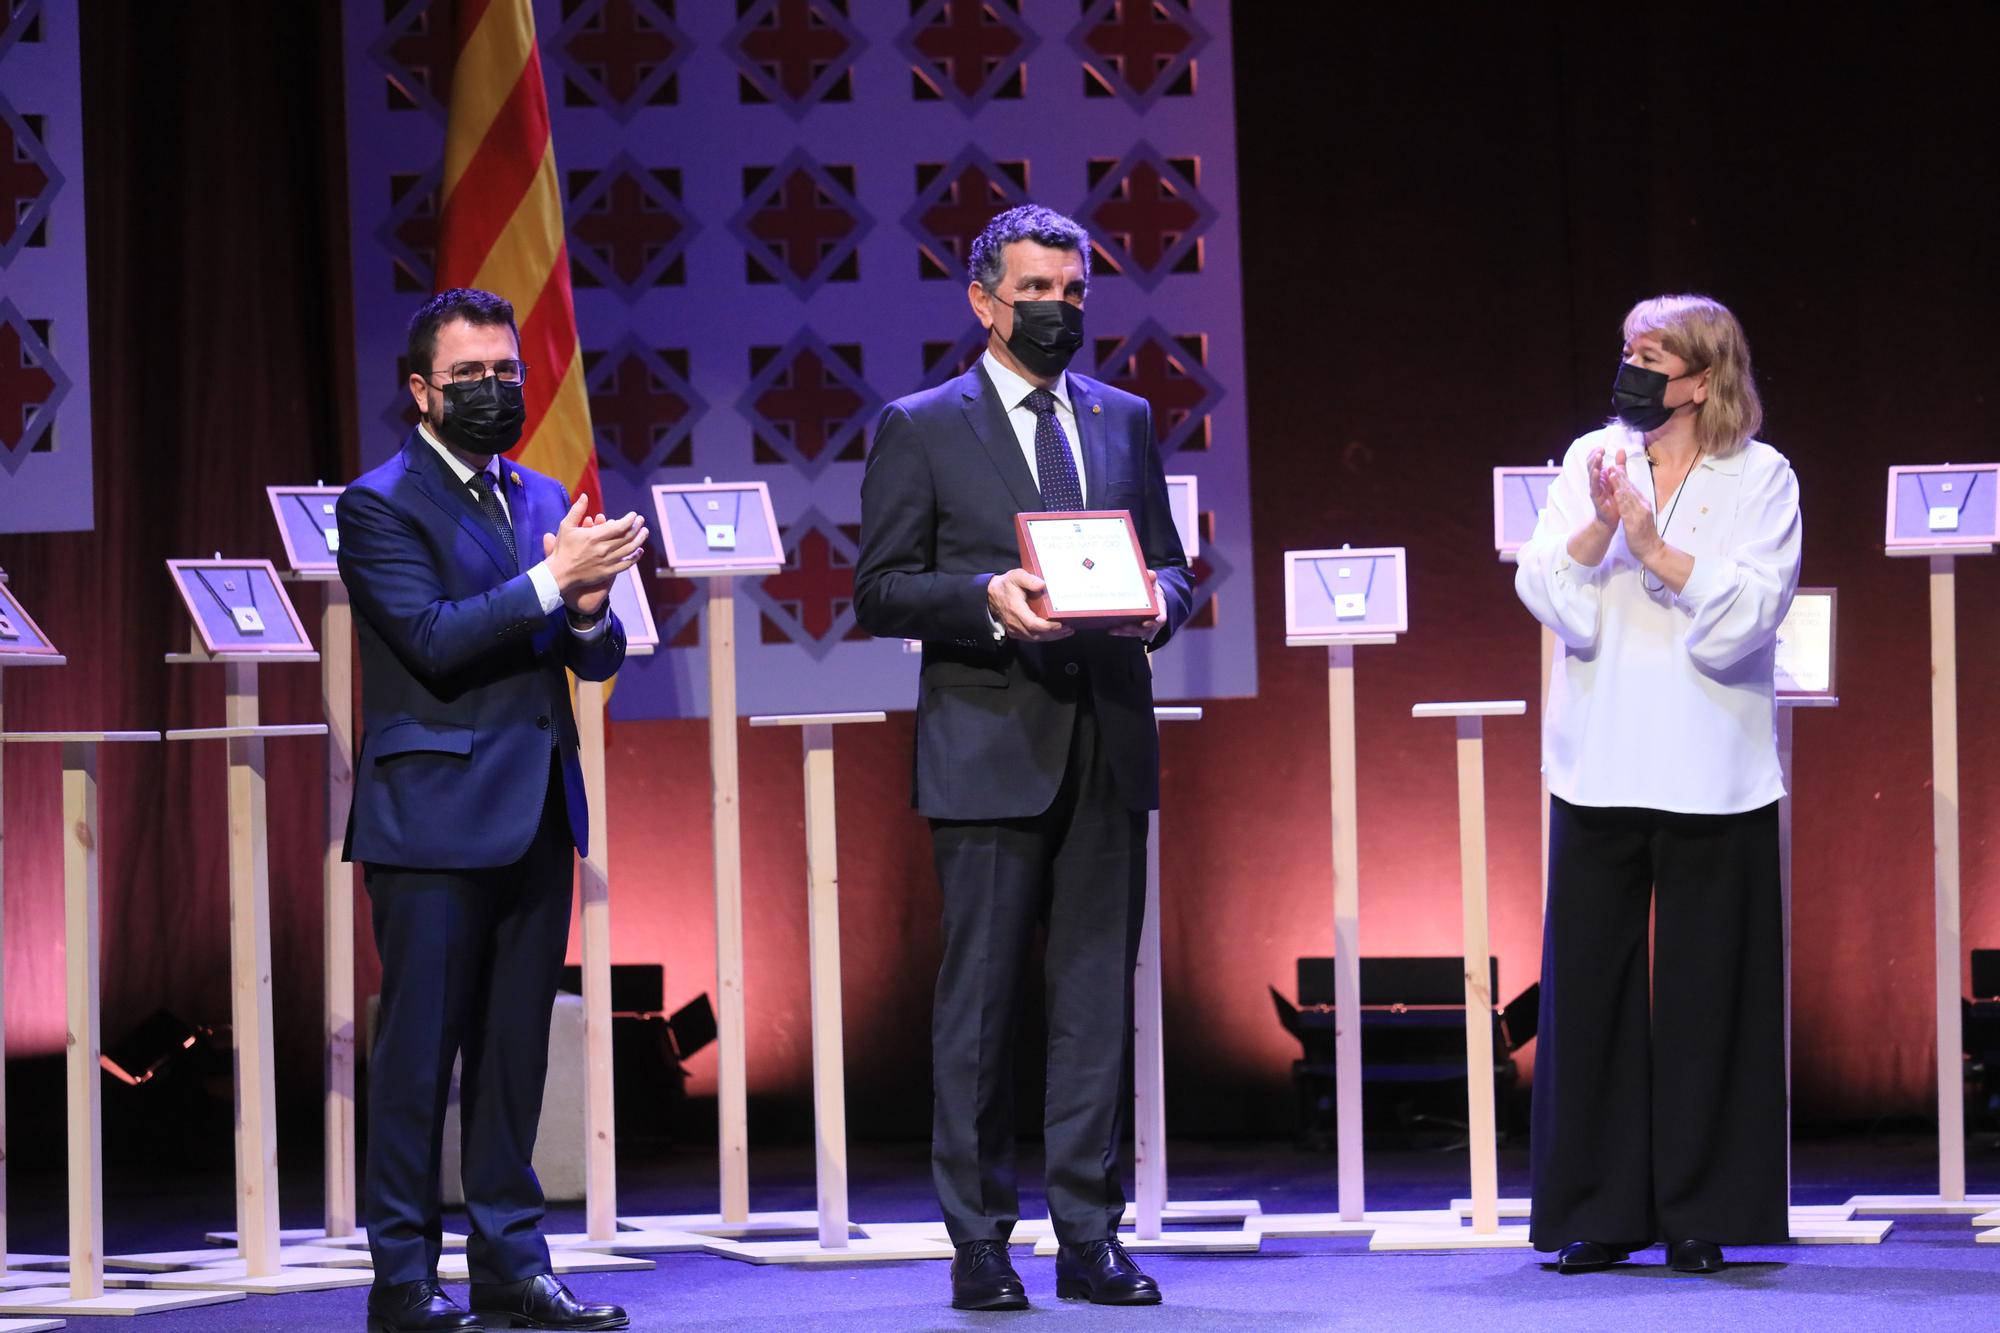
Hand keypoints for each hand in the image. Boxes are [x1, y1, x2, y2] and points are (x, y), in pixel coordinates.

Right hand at [543, 496, 646, 611]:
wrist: (559, 574)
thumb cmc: (562, 548)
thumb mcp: (566, 526)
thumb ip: (577, 510)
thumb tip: (584, 495)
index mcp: (594, 536)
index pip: (619, 526)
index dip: (629, 520)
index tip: (634, 515)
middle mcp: (603, 549)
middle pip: (627, 537)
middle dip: (637, 527)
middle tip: (641, 520)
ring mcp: (606, 562)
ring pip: (629, 549)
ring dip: (639, 540)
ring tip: (645, 532)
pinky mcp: (607, 572)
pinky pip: (626, 564)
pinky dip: (635, 557)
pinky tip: (639, 551)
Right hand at [986, 568, 1070, 641]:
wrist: (991, 595)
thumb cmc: (1006, 585)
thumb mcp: (1016, 576)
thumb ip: (1029, 579)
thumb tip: (1042, 585)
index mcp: (1016, 609)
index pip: (1033, 624)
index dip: (1048, 627)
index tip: (1060, 624)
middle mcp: (1015, 623)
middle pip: (1037, 634)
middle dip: (1055, 634)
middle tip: (1069, 628)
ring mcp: (1015, 629)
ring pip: (1036, 638)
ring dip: (1052, 637)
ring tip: (1066, 631)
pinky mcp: (1016, 632)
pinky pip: (1032, 638)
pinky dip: (1045, 637)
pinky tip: (1055, 633)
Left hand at [1108, 568, 1165, 638]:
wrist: (1151, 596)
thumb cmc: (1151, 590)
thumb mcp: (1153, 583)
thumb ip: (1151, 579)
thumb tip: (1151, 574)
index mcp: (1160, 610)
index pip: (1160, 619)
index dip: (1154, 622)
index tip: (1146, 623)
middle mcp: (1152, 621)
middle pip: (1145, 630)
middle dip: (1133, 629)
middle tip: (1123, 626)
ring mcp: (1143, 627)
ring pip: (1135, 633)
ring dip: (1124, 632)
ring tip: (1113, 629)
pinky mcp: (1134, 628)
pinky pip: (1128, 632)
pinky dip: (1120, 631)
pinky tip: (1110, 628)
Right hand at [1584, 447, 1620, 528]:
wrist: (1610, 520)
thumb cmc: (1614, 500)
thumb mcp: (1618, 479)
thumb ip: (1620, 465)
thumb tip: (1621, 449)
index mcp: (1600, 475)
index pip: (1594, 461)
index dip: (1596, 452)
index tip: (1602, 447)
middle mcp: (1595, 480)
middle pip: (1591, 465)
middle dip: (1595, 456)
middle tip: (1601, 449)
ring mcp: (1594, 488)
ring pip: (1591, 474)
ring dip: (1594, 464)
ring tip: (1598, 456)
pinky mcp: (1596, 497)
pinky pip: (1594, 486)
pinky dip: (1594, 478)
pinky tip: (1596, 471)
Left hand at [1606, 464, 1661, 560]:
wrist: (1651, 549)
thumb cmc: (1644, 533)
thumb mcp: (1639, 515)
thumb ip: (1634, 503)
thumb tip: (1629, 493)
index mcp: (1643, 503)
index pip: (1632, 488)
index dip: (1623, 477)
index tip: (1615, 467)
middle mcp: (1643, 506)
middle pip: (1630, 489)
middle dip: (1620, 477)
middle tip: (1612, 465)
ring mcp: (1640, 514)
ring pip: (1628, 497)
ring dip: (1620, 484)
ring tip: (1612, 474)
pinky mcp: (1635, 523)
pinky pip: (1628, 510)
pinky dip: (1622, 501)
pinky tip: (1616, 493)